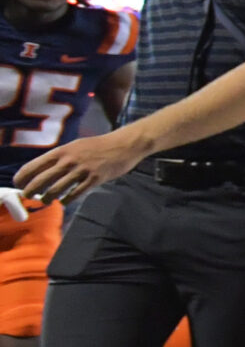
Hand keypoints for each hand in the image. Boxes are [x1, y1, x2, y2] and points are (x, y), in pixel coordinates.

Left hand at [14, 130, 145, 205]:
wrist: (124, 145)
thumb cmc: (98, 146)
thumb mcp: (75, 146)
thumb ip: (60, 157)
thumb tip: (43, 170)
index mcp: (61, 151)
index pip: (34, 166)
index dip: (22, 177)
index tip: (18, 184)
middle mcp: (68, 161)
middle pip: (41, 180)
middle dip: (30, 191)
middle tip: (27, 196)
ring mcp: (81, 170)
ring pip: (56, 189)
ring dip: (47, 198)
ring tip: (45, 201)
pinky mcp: (94, 179)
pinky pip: (75, 193)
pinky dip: (67, 199)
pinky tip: (64, 201)